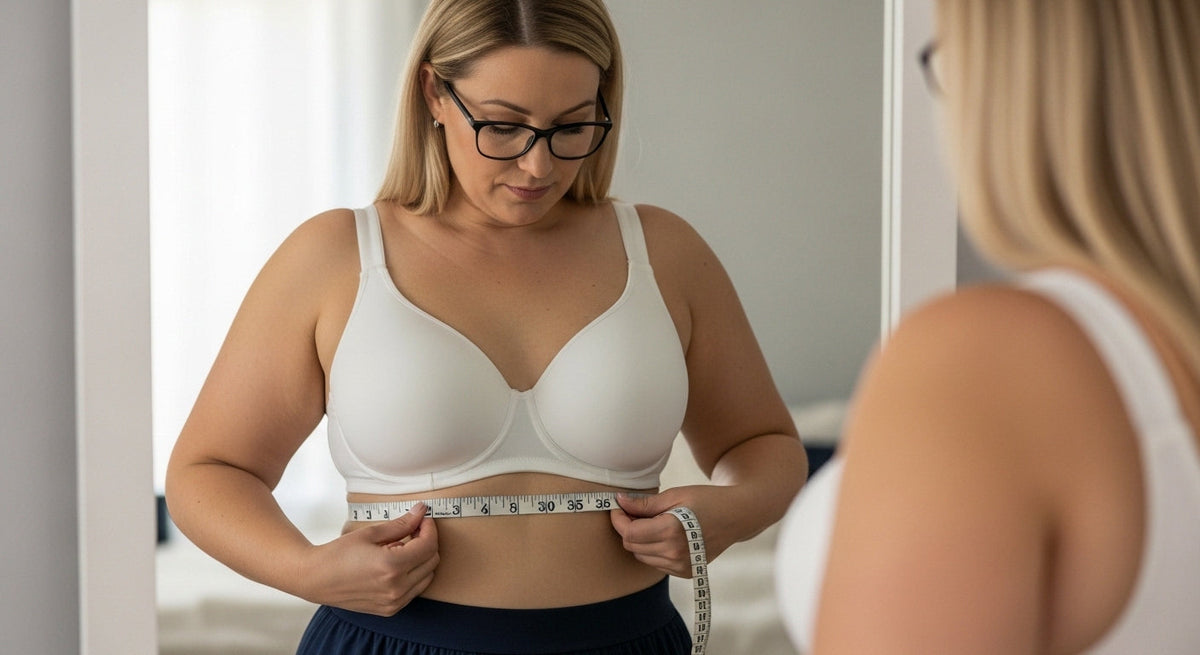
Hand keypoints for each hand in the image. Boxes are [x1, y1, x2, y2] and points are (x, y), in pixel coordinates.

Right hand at [299, 503, 439, 615]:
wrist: (315, 579)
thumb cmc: (339, 553)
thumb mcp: (370, 533)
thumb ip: (401, 524)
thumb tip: (421, 511)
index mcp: (392, 567)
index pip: (429, 545)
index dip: (429, 528)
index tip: (422, 519)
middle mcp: (397, 588)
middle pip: (432, 561)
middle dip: (428, 542)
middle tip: (414, 529)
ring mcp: (394, 602)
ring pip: (427, 576)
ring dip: (422, 559)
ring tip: (402, 547)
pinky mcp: (390, 610)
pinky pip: (415, 590)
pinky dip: (414, 575)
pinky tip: (397, 564)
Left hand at [610, 486, 733, 577]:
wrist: (737, 516)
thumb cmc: (707, 500)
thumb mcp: (675, 495)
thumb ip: (645, 503)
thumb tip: (619, 501)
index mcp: (671, 531)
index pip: (629, 533)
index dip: (619, 519)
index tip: (619, 507)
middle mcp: (675, 553)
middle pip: (632, 546)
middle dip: (627, 528)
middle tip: (634, 511)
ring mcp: (681, 566)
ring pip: (641, 556)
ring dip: (640, 540)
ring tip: (652, 522)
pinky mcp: (685, 572)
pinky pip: (656, 563)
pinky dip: (653, 549)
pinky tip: (665, 535)